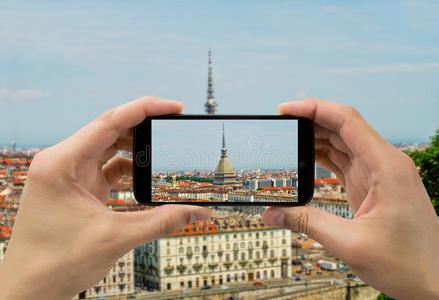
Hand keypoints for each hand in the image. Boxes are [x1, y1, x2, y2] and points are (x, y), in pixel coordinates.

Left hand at [0, 97, 210, 299]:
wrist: (29, 288)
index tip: (174, 108)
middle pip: (110, 130)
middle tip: (173, 130)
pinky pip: (107, 167)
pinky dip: (128, 170)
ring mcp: (69, 174)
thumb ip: (161, 222)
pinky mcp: (77, 186)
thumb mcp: (115, 238)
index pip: (109, 121)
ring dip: (136, 150)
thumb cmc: (54, 263)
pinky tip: (145, 178)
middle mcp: (62, 162)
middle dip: (144, 129)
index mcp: (62, 164)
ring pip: (109, 147)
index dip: (145, 109)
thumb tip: (198, 211)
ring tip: (163, 154)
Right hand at [263, 99, 438, 298]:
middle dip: (310, 121)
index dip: (314, 109)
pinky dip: (322, 156)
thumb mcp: (351, 244)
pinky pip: (344, 160)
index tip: (286, 110)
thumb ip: (308, 224)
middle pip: (342, 127)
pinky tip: (305, 158)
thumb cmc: (407, 263)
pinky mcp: (372, 184)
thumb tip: (272, 213)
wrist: (433, 280)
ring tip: (287, 140)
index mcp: (386, 167)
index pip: (347, 120)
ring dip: (314, 138)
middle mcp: (384, 163)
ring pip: (342, 142)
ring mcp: (379, 173)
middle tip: (280, 126)